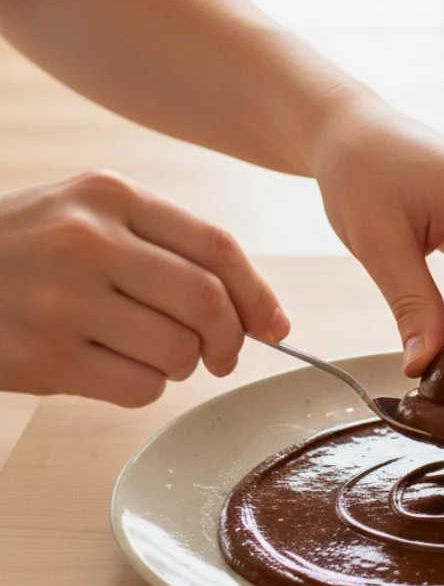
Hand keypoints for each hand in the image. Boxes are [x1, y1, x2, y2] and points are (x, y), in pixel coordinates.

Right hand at [0, 170, 287, 405]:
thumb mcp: (87, 217)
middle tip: (220, 355)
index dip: (259, 295)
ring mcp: (63, 299)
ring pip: (179, 351)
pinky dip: (144, 388)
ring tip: (150, 354)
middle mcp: (88, 241)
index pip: (217, 248)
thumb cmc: (24, 252)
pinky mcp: (45, 356)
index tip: (276, 326)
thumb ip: (168, 249)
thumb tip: (263, 314)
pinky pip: (140, 388)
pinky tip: (112, 368)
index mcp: (109, 196)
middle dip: (230, 339)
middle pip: (207, 302)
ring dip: (181, 365)